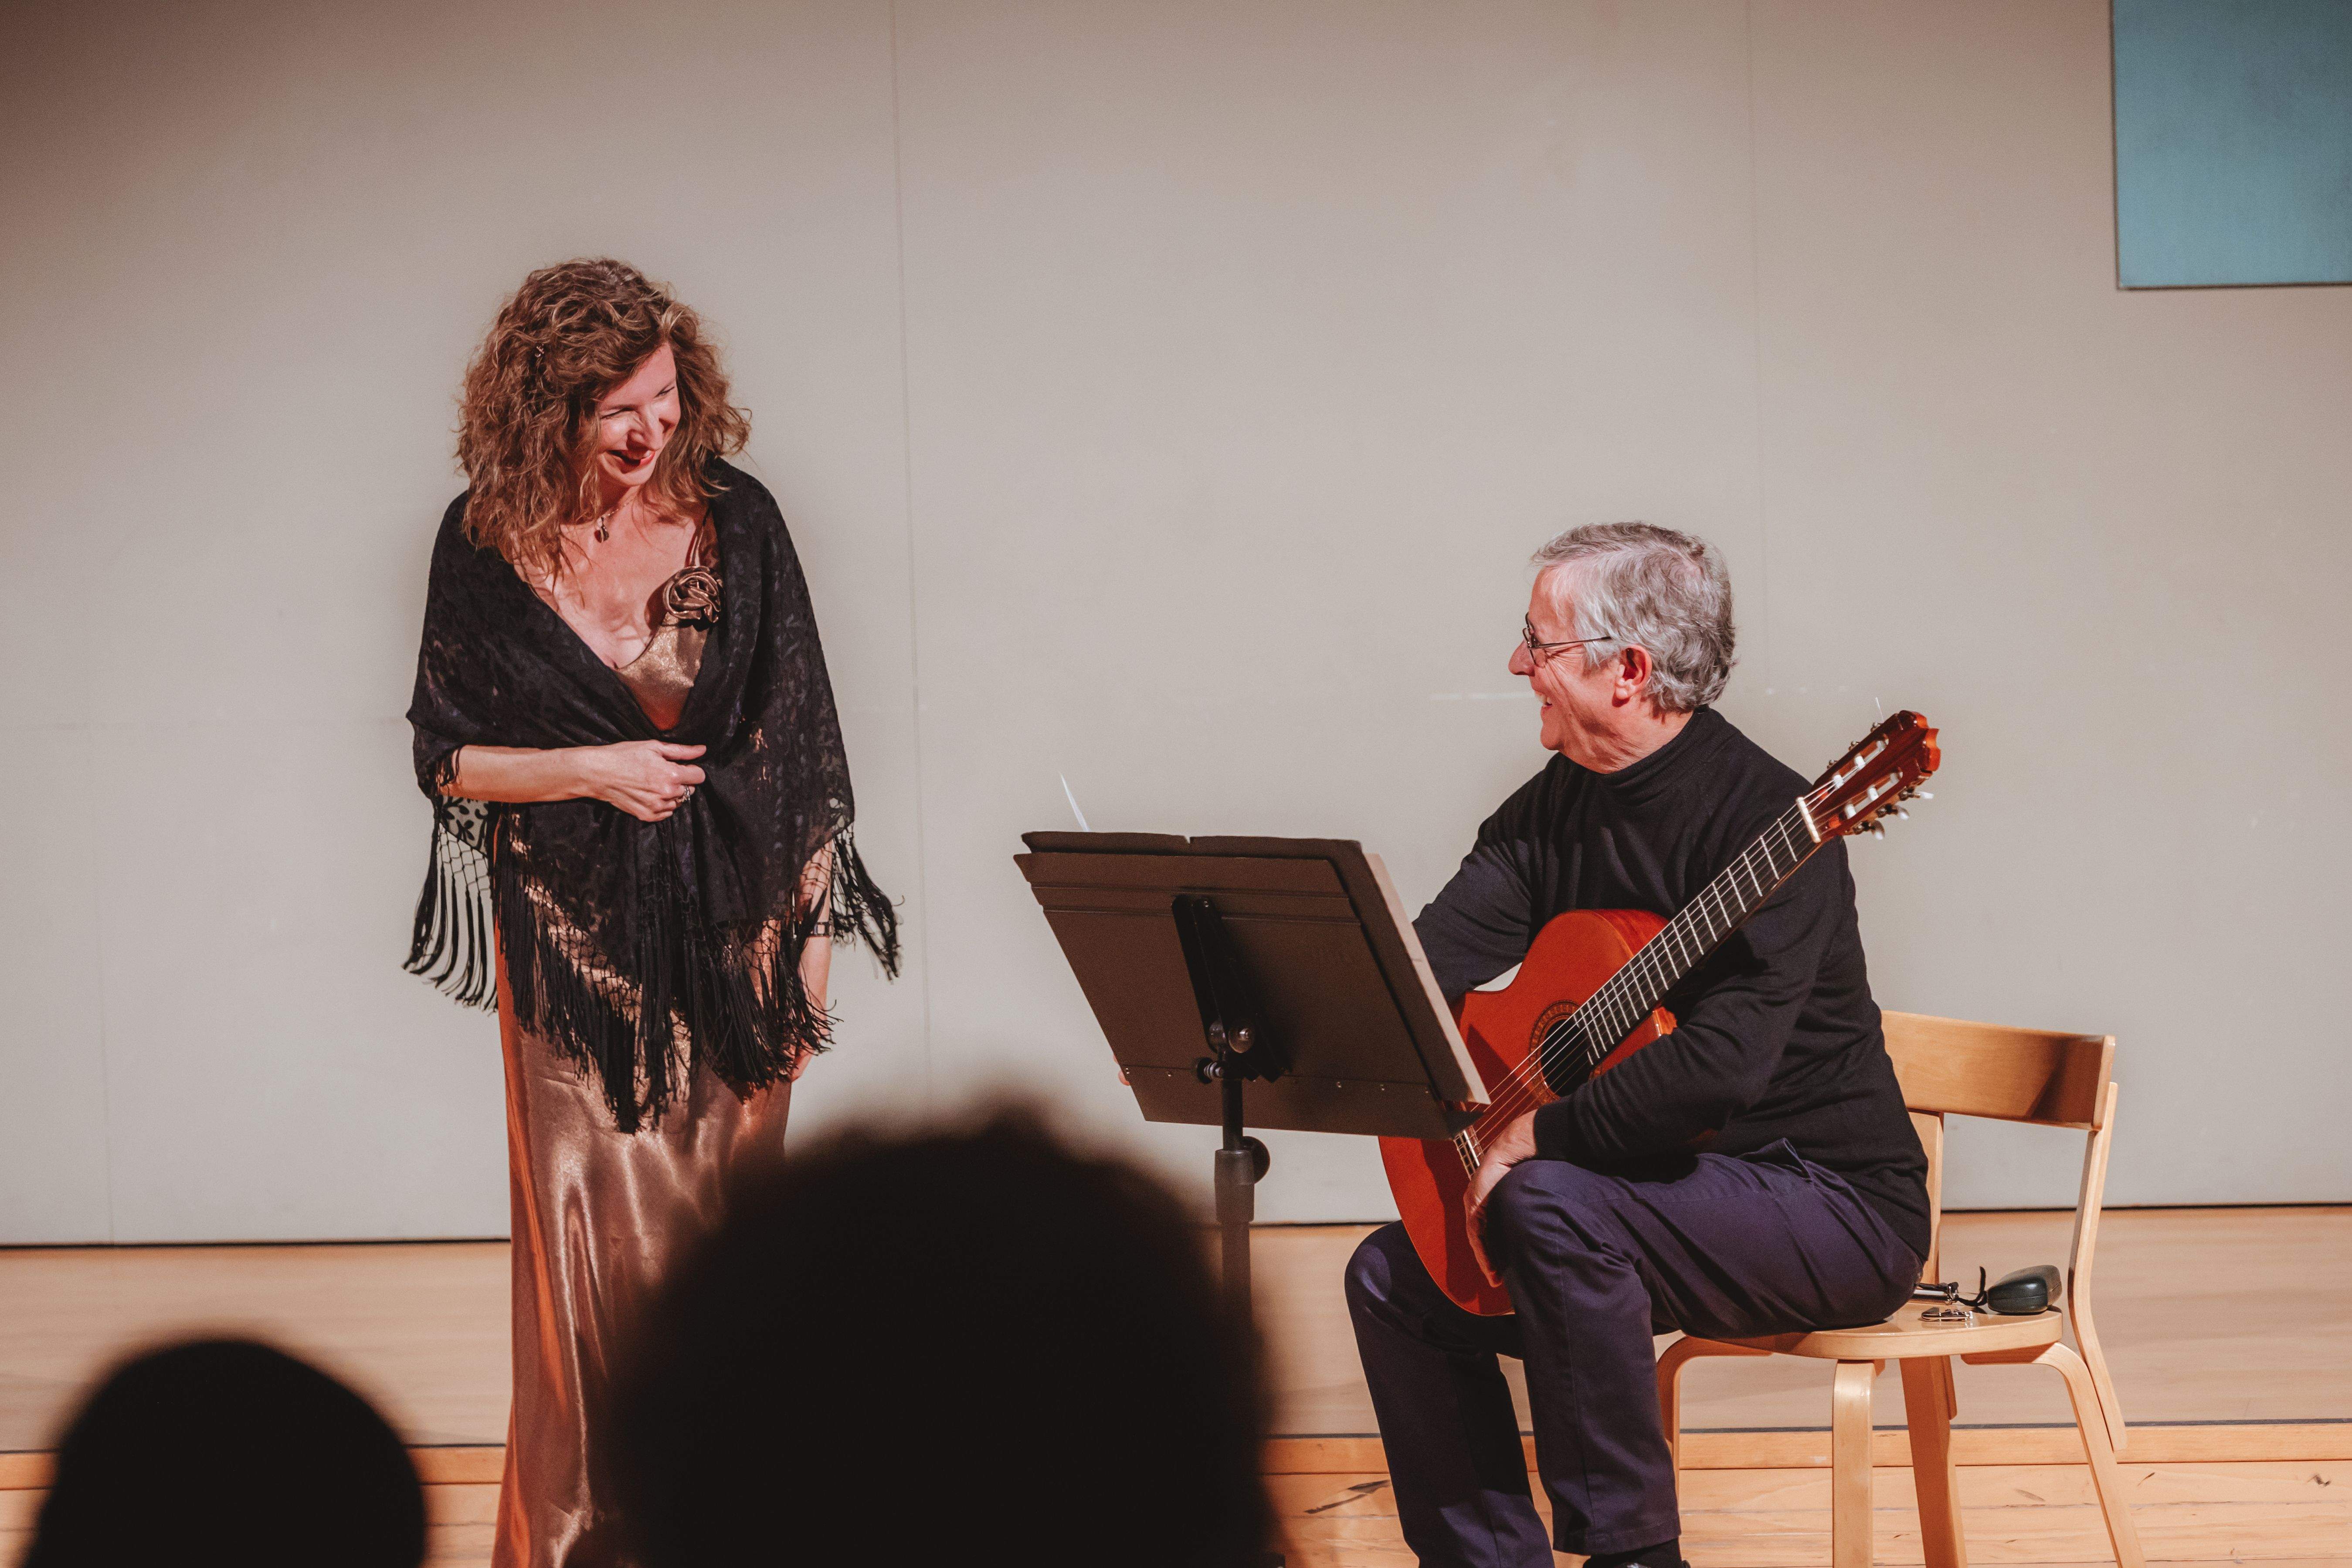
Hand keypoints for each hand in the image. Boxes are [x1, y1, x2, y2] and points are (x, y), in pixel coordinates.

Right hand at [583, 741, 705, 821]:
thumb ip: (681, 751)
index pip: (699, 776)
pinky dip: (663, 805)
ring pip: (678, 802)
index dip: (691, 770)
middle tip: (663, 773)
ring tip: (654, 783)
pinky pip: (666, 813)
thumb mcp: (653, 747)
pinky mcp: (647, 816)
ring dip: (672, 794)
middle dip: (682, 781)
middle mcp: (667, 794)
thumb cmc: (624, 756)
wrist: (598, 773)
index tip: (681, 766)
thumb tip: (702, 750)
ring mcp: (657, 807)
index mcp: (672, 775)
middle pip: (690, 790)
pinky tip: (650, 793)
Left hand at [1464, 1108, 1539, 1286]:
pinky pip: (1476, 1231)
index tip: (1501, 1271)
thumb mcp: (1524, 1191)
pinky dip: (1482, 1249)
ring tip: (1494, 1276)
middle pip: (1480, 1238)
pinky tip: (1490, 1263)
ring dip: (1485, 1259)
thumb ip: (1526, 1206)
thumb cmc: (1527, 1166)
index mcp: (1488, 1199)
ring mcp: (1474, 1200)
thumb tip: (1540, 1221)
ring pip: (1477, 1238)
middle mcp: (1477, 1200)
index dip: (1494, 1252)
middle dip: (1488, 1260)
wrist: (1521, 1148)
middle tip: (1497, 1279)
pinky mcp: (1476, 1201)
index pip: (1488, 1231)